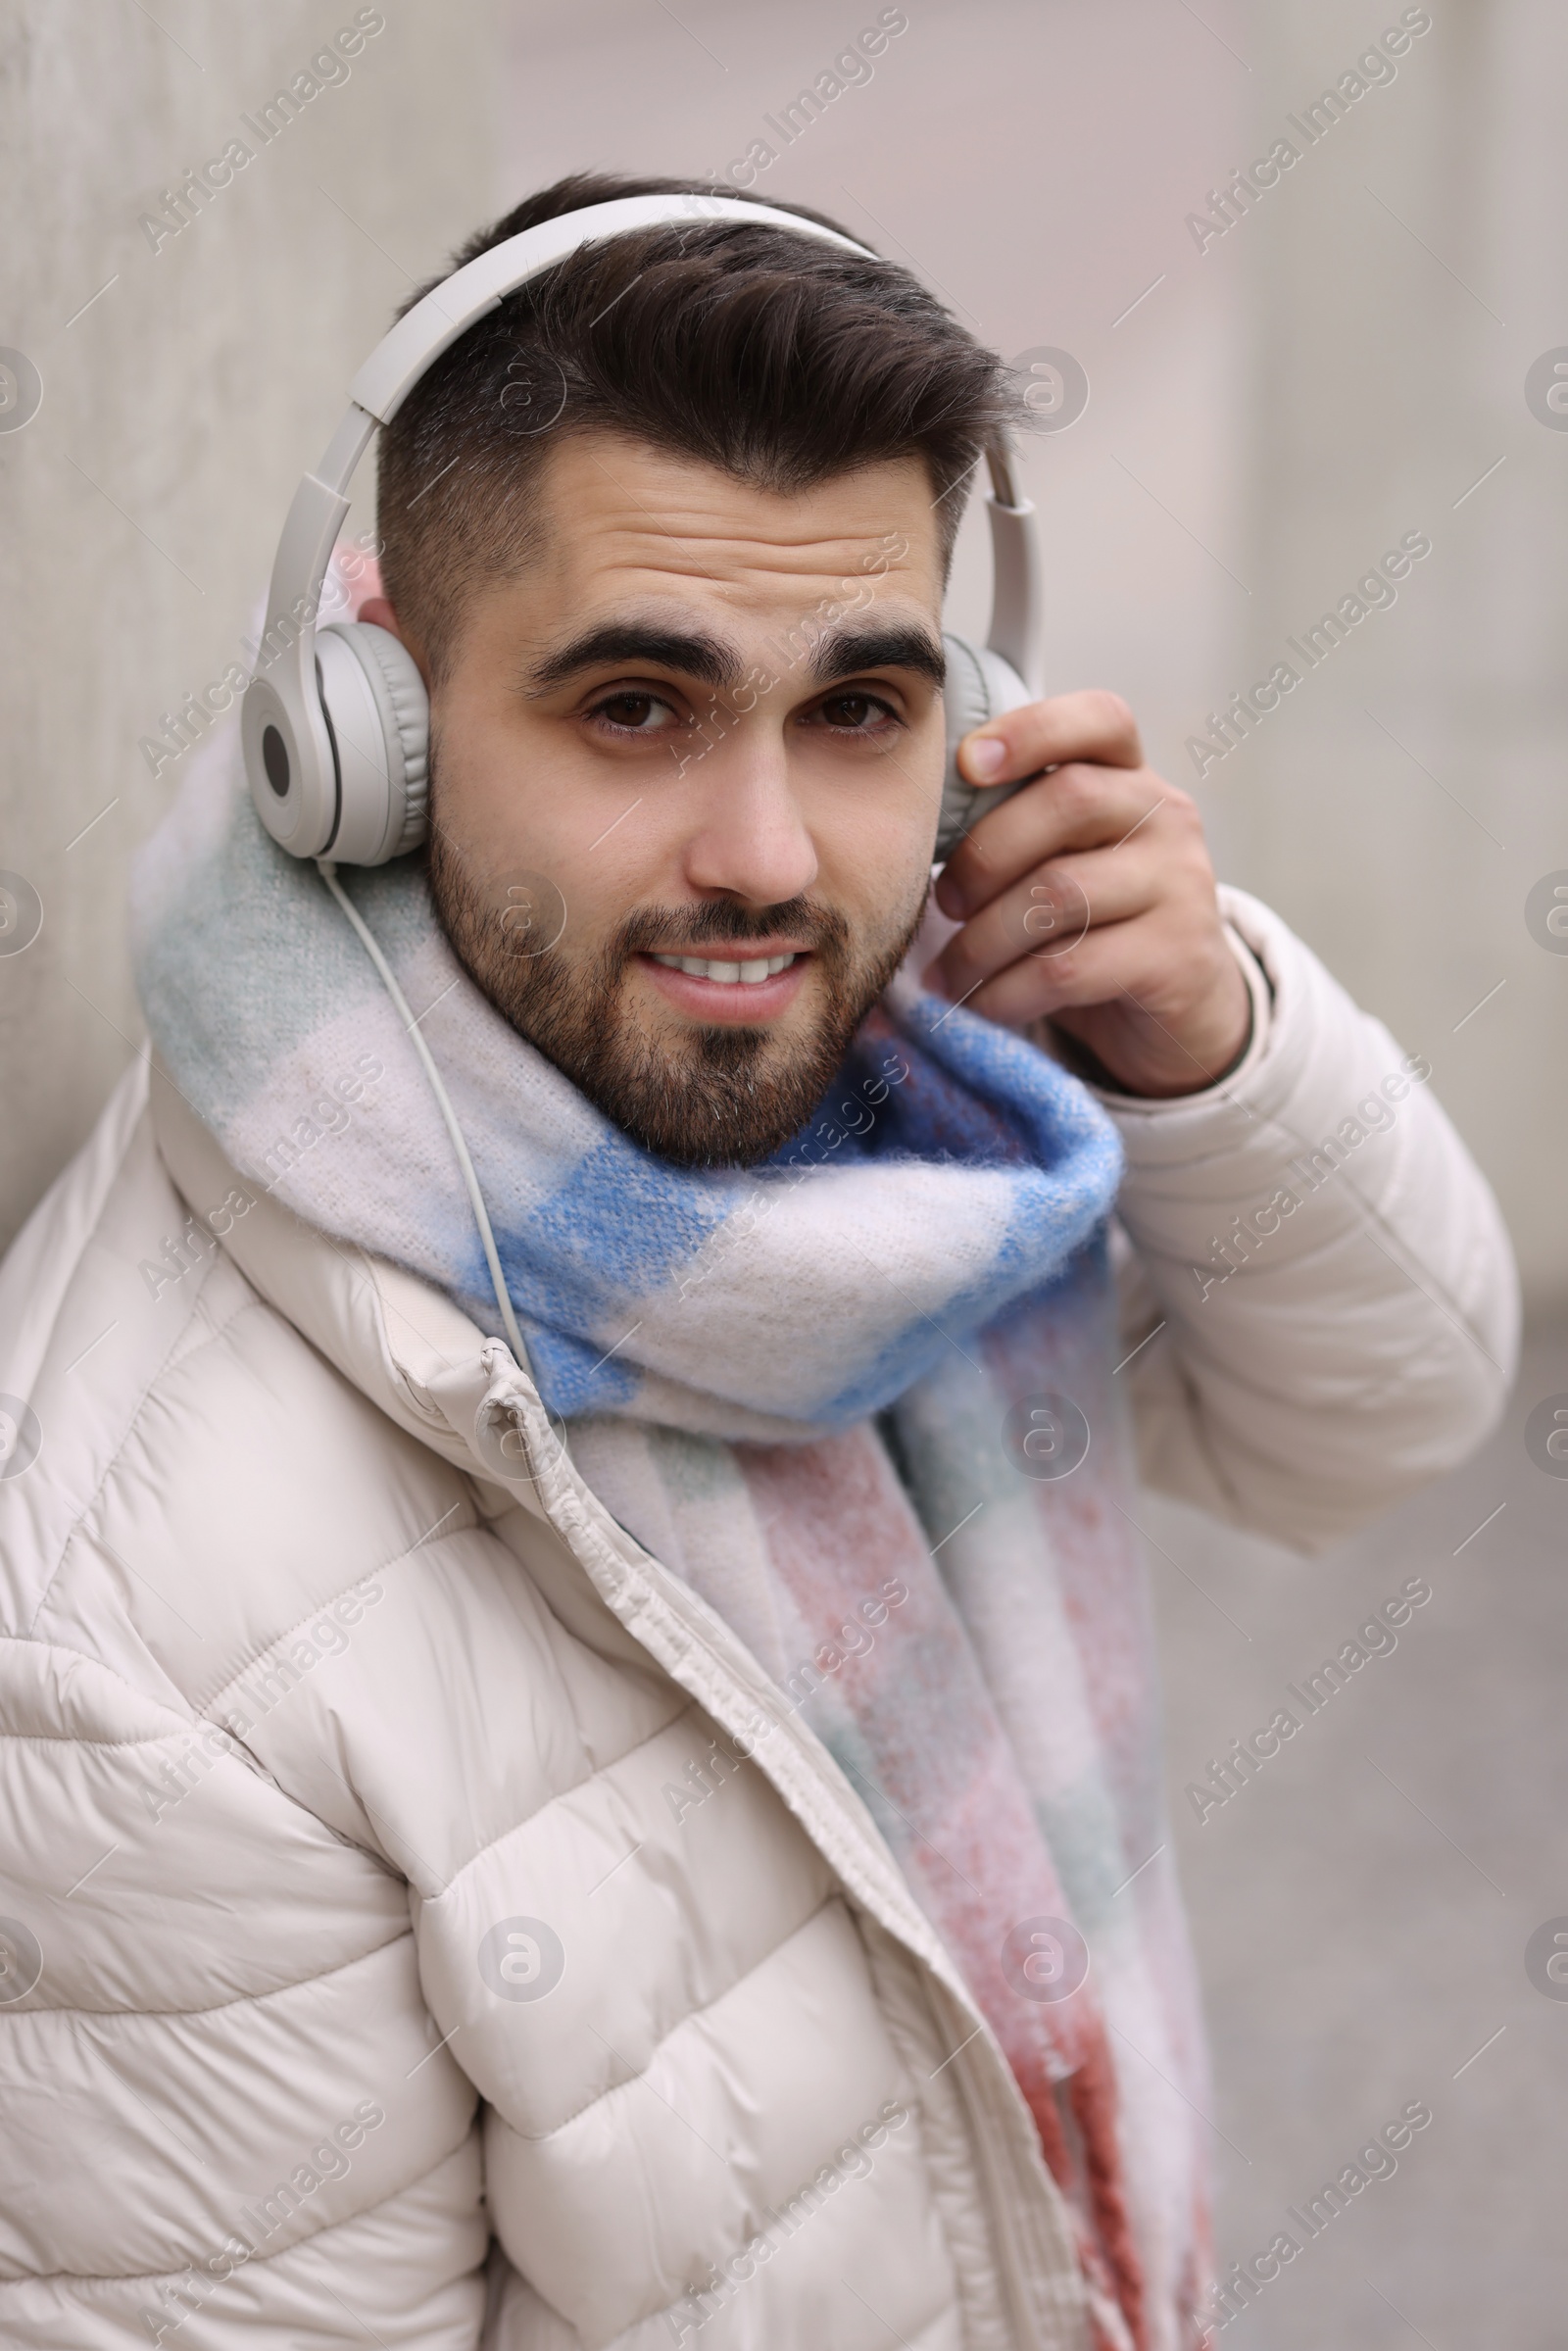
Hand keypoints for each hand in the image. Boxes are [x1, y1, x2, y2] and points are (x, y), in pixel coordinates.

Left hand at [926, 691, 1251, 1097]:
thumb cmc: (1098, 921)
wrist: (1182, 1007)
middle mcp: (1167, 818)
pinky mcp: (1176, 957)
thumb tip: (911, 825)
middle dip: (984, 854)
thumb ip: (1018, 824)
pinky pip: (1069, 967)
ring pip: (1059, 893)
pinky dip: (1006, 991)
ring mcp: (1181, 885)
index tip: (967, 763)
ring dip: (982, 939)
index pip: (1101, 720)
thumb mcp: (1067, 857)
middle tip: (942, 902)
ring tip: (949, 972)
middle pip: (1068, 801)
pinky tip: (982, 1004)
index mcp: (1133, 777)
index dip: (1032, 730)